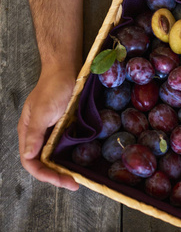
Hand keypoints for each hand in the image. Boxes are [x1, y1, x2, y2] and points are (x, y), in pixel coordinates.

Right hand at [18, 67, 78, 190]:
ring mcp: (51, 131)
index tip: (63, 181)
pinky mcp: (64, 126)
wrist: (66, 70)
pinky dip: (69, 156)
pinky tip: (79, 161)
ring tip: (76, 177)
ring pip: (53, 156)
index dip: (45, 174)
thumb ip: (35, 134)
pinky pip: (64, 146)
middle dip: (56, 175)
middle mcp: (38, 135)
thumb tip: (29, 156)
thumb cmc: (53, 88)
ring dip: (62, 168)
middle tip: (74, 184)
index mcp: (28, 132)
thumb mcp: (43, 112)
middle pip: (42, 162)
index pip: (31, 162)